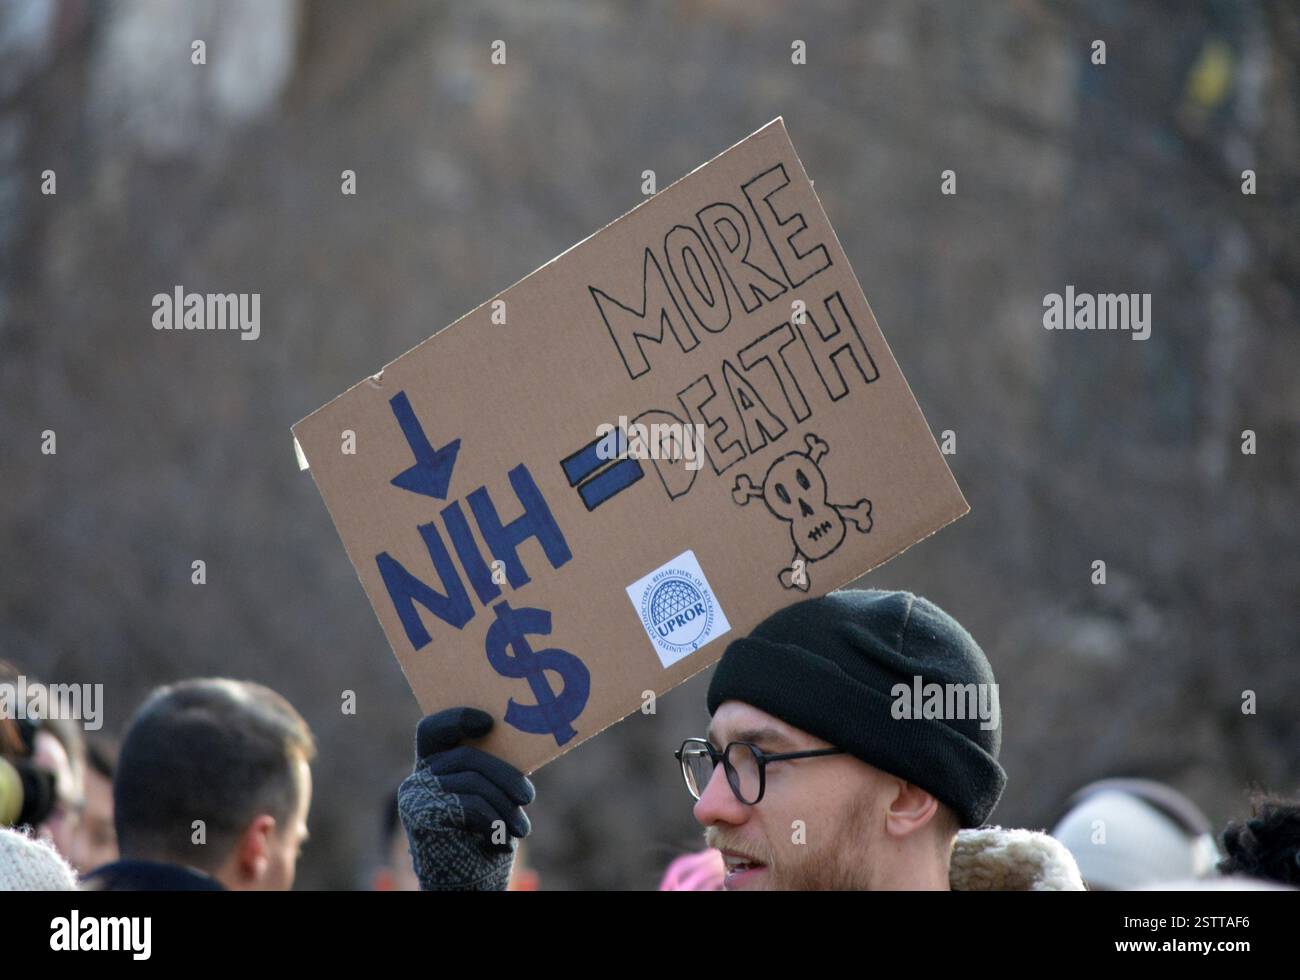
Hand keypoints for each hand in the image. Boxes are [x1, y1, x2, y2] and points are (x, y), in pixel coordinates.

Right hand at [398, 707, 535, 890]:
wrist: (464, 885)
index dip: (458, 718)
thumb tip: (523, 740)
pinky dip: (495, 824)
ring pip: (474, 782)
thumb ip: (490, 770)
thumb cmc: (481, 838)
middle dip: (505, 776)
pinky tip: (500, 844)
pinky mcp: (421, 817)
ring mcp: (415, 797)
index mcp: (433, 767)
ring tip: (521, 829)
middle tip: (528, 797)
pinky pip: (471, 806)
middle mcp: (418, 778)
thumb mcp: (488, 797)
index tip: (488, 723)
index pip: (433, 730)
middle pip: (467, 758)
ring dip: (506, 807)